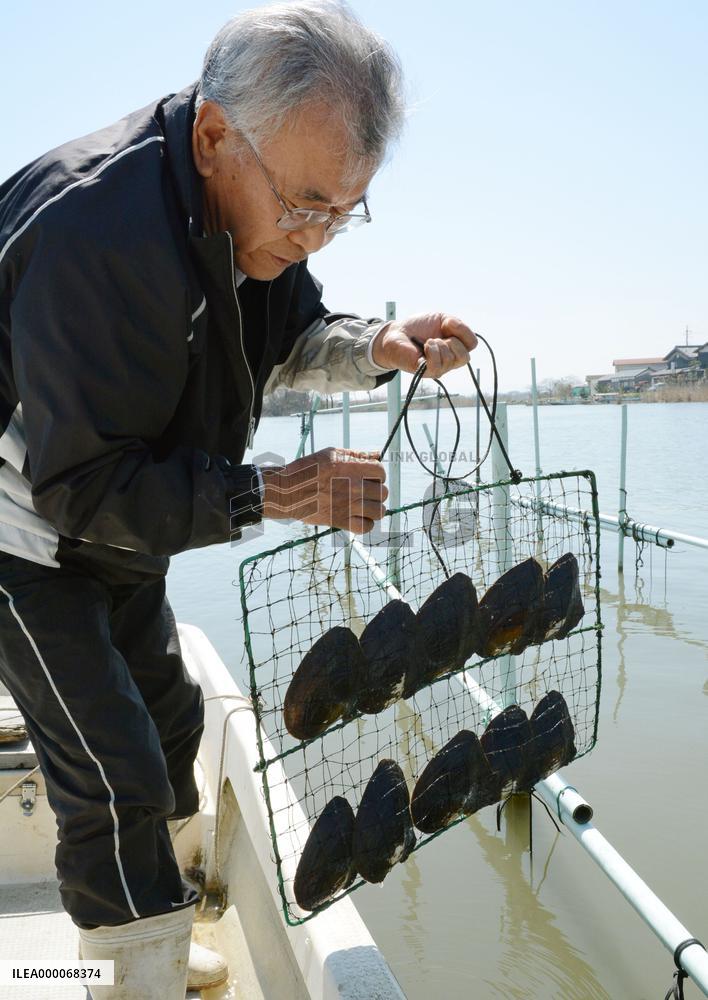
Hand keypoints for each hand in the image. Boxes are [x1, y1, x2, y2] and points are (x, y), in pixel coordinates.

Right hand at [261, 448, 387, 533]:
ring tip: (364, 506)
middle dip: (376, 491)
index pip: (381, 472)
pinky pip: (366, 527)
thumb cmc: (308, 470)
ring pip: (379, 511)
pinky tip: (359, 517)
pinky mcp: (341, 521)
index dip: (377, 474)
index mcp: (351, 467)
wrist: (288, 492)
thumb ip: (356, 454)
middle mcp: (353, 486)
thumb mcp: (331, 454)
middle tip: (365, 492)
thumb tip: (377, 454)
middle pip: (383, 492)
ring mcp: (348, 505)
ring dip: (374, 508)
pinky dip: (366, 524)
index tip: (370, 477)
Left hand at [372, 312, 476, 377]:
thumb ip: (457, 324)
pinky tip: (425, 346)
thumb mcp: (442, 318)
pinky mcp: (426, 372)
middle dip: (453, 342)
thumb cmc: (418, 327)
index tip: (447, 325)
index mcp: (455, 347)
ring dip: (439, 345)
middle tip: (438, 338)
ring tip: (428, 342)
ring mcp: (439, 368)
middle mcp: (450, 361)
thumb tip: (461, 330)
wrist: (397, 332)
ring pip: (451, 360)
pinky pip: (438, 366)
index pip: (472, 344)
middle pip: (465, 357)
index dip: (463, 332)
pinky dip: (433, 351)